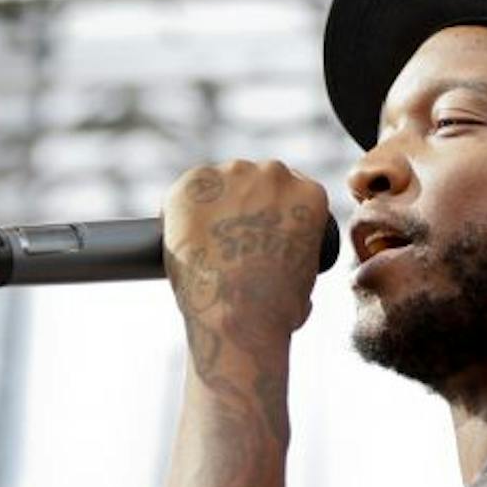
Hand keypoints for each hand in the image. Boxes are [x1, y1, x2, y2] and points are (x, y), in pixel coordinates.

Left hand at [163, 161, 328, 353]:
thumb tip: (289, 276)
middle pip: (253, 179)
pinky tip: (177, 235)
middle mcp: (274, 174)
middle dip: (241, 202)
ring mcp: (232, 175)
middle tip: (227, 239)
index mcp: (309, 195)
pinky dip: (177, 211)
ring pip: (218, 182)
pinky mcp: (193, 184)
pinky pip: (183, 192)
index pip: (287, 190)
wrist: (237, 312)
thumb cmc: (274, 310)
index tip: (257, 229)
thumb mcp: (305, 283)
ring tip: (201, 242)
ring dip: (210, 204)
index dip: (270, 210)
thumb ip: (299, 265)